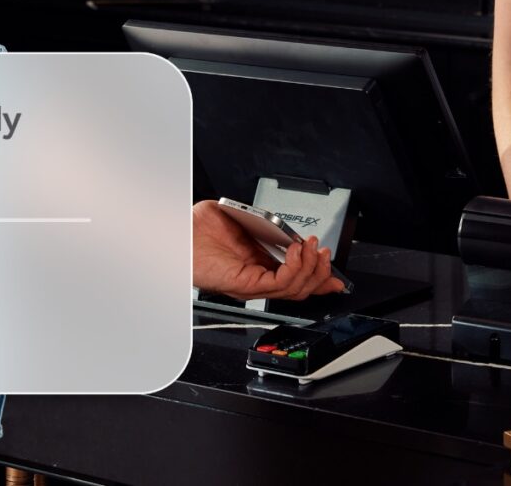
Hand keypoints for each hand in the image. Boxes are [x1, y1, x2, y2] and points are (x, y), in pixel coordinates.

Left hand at [191, 200, 345, 300]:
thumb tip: (286, 226)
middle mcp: (255, 279)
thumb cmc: (197, 227)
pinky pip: (278, 283)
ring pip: (293, 289)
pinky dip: (294, 268)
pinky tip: (297, 252)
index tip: (334, 275)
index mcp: (256, 266)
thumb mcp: (242, 220)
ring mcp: (250, 284)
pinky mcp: (244, 284)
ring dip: (310, 268)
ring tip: (312, 249)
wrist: (176, 232)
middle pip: (299, 289)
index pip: (293, 280)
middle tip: (324, 254)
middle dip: (320, 273)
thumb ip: (266, 226)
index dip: (317, 279)